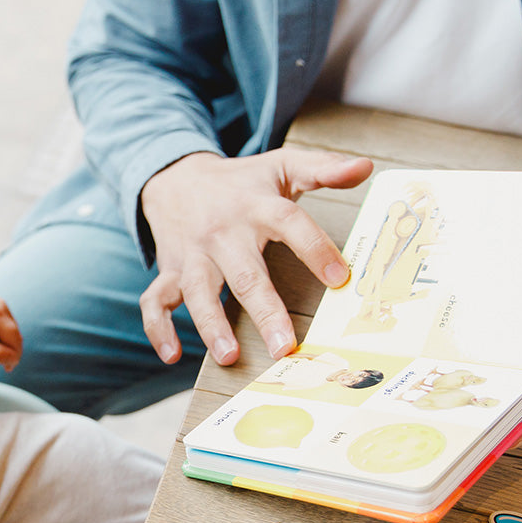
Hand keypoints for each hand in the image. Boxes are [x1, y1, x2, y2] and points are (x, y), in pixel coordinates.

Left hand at [0, 295, 22, 370]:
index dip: (14, 356)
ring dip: (6, 341)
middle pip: (16, 335)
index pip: (16, 340)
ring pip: (13, 330)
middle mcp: (2, 306)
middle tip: (0, 361)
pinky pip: (7, 323)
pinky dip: (3, 333)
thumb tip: (14, 360)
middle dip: (10, 349)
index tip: (7, 368)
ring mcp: (1, 303)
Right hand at [138, 149, 372, 365]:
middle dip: (264, 311)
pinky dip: (158, 328)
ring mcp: (193, 254)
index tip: (339, 278)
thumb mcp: (282, 165)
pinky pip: (156, 301)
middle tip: (284, 346)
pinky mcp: (170, 271)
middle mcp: (223, 233)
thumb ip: (324, 168)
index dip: (314, 249)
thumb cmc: (241, 181)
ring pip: (198, 292)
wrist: (175, 176)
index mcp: (256, 206)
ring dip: (211, 325)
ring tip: (229, 356)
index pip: (289, 224)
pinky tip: (171, 355)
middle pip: (245, 273)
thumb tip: (366, 167)